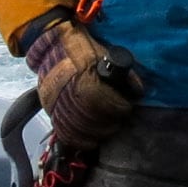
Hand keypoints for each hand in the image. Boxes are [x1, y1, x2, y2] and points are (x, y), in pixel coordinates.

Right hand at [24, 16, 140, 151]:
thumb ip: (123, 75)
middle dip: (108, 122)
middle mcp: (67, 92)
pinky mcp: (49, 109)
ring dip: (96, 133)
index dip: (118, 107)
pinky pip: (62, 131)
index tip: (126, 107)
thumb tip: (138, 92)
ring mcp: (55, 102)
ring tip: (107, 130)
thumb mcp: (106, 55)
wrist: (54, 45)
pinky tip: (91, 141)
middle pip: (90, 117)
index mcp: (82, 77)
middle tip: (118, 121)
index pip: (102, 101)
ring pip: (77, 127)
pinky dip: (78, 140)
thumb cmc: (83, 49)